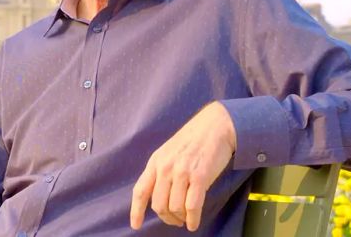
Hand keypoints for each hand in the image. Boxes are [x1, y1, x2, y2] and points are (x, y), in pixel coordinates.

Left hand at [130, 101, 235, 231]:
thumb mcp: (169, 152)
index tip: (135, 225)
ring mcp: (182, 172)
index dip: (136, 211)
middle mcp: (165, 167)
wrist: (215, 126)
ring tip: (186, 219)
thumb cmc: (193, 140)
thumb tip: (158, 197)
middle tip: (175, 220)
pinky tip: (194, 223)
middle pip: (159, 205)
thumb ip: (161, 171)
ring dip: (180, 219)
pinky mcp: (199, 176)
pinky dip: (192, 219)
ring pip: (175, 208)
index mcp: (155, 161)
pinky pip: (192, 207)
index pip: (141, 191)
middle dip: (167, 218)